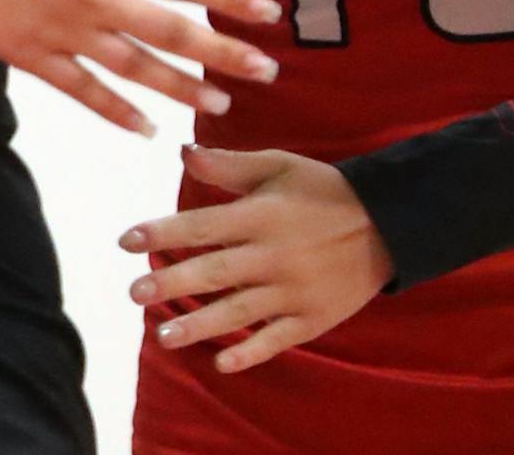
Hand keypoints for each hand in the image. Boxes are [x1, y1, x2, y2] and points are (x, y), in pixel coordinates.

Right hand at [0, 0, 281, 135]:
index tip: (266, 12)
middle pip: (173, 27)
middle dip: (224, 51)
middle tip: (266, 69)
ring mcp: (66, 29)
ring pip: (137, 66)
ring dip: (182, 88)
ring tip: (220, 104)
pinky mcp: (35, 56)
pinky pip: (84, 91)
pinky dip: (118, 113)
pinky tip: (147, 130)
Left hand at [118, 145, 391, 371]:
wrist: (388, 223)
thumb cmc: (323, 190)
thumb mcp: (279, 166)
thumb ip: (228, 165)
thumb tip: (180, 151)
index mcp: (262, 215)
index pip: (203, 225)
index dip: (164, 232)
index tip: (126, 240)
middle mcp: (274, 255)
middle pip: (216, 272)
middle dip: (172, 283)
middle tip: (134, 292)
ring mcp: (294, 291)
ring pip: (240, 312)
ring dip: (199, 325)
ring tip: (163, 336)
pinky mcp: (313, 318)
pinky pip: (277, 339)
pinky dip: (250, 353)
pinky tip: (220, 362)